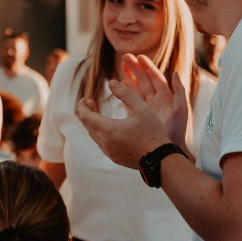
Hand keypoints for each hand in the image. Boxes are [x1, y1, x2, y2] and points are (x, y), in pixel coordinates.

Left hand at [76, 55, 177, 169]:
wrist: (160, 158)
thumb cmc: (153, 132)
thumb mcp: (142, 108)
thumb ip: (125, 94)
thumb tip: (111, 82)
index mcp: (110, 129)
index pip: (85, 117)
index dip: (82, 106)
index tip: (84, 99)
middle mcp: (106, 142)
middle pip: (88, 125)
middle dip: (87, 112)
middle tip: (91, 102)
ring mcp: (109, 152)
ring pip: (94, 135)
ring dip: (93, 123)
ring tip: (99, 114)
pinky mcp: (114, 158)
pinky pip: (101, 144)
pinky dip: (100, 133)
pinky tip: (109, 129)